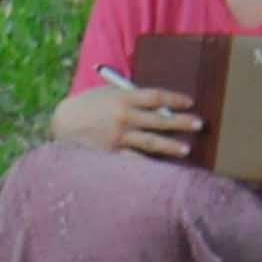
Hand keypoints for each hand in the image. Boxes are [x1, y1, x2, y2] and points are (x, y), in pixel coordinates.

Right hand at [51, 78, 200, 160]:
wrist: (62, 124)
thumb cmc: (88, 105)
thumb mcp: (109, 93)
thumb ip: (130, 96)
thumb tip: (156, 103)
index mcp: (124, 97)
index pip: (157, 96)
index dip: (175, 99)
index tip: (190, 102)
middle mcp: (124, 116)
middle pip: (159, 118)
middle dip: (181, 122)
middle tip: (199, 125)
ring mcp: (118, 137)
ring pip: (150, 141)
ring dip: (170, 146)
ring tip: (186, 150)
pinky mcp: (110, 154)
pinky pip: (133, 159)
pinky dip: (148, 163)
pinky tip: (160, 169)